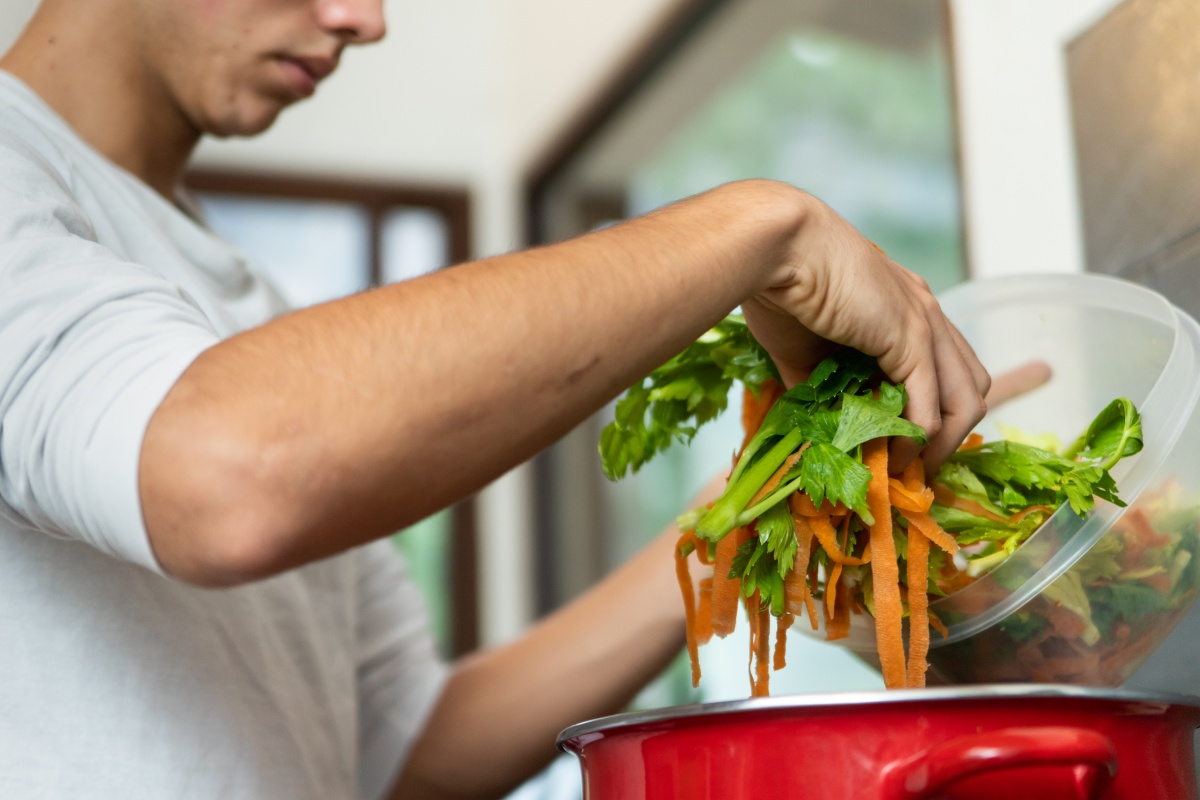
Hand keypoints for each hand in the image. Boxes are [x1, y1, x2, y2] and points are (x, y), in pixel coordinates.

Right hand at [743, 188, 990, 469]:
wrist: (776, 249)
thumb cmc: (779, 287)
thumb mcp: (803, 347)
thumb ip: (821, 384)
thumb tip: (822, 425)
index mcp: (904, 306)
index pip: (945, 368)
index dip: (933, 412)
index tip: (904, 446)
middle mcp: (926, 310)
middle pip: (970, 386)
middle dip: (949, 433)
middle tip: (914, 465)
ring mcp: (925, 322)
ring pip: (965, 400)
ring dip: (939, 445)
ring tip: (906, 470)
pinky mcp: (912, 337)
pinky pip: (929, 405)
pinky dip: (916, 439)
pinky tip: (892, 457)